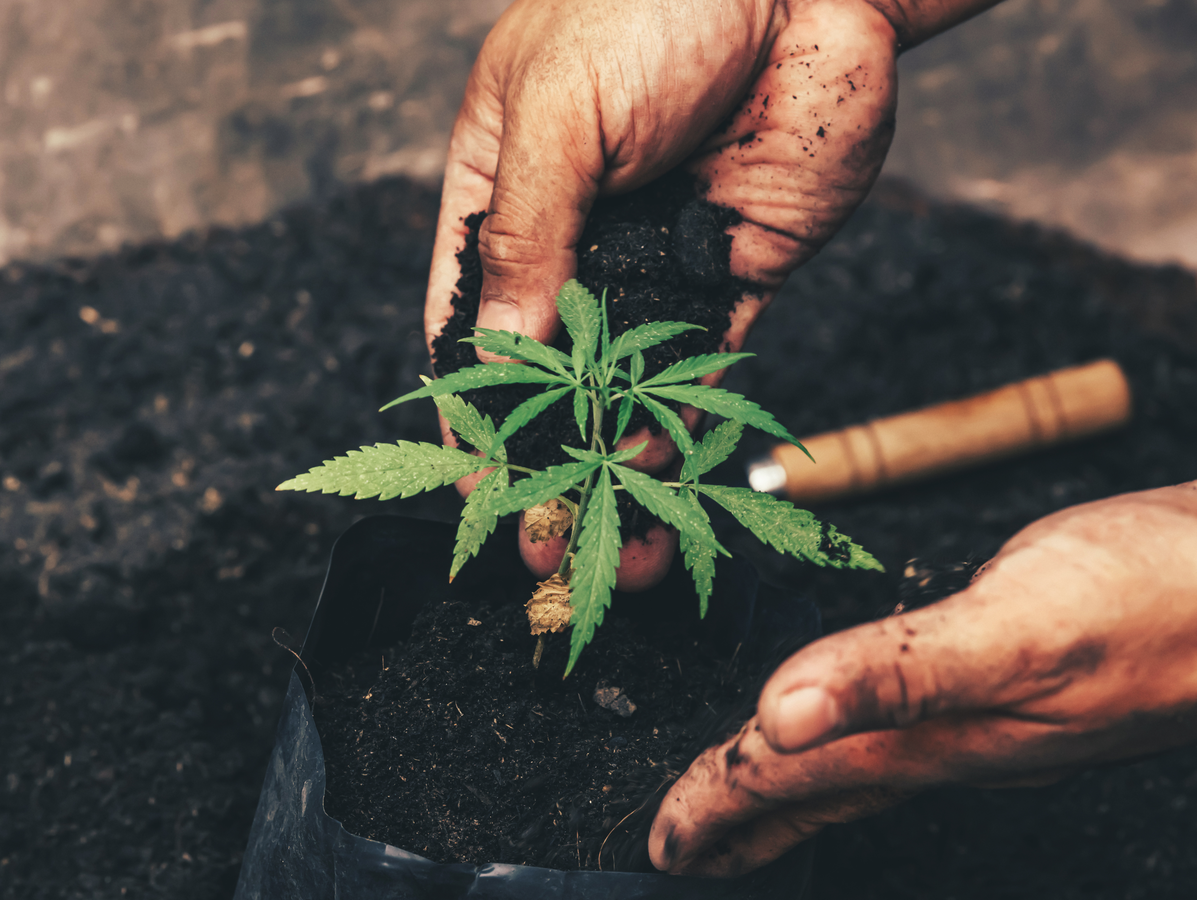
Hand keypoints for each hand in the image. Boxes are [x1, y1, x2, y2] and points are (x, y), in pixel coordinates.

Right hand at [423, 0, 947, 585]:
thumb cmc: (651, 3)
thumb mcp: (556, 114)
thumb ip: (524, 236)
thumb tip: (495, 357)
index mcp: (500, 198)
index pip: (466, 329)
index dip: (466, 418)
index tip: (470, 498)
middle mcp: (570, 245)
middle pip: (544, 380)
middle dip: (543, 465)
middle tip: (544, 550)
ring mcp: (652, 265)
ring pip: (622, 394)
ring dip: (616, 470)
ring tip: (614, 545)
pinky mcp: (731, 274)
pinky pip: (702, 372)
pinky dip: (685, 432)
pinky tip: (667, 482)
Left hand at [649, 475, 1196, 874]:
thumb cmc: (1167, 606)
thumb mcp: (1023, 626)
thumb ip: (898, 673)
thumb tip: (778, 713)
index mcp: (931, 737)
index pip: (792, 783)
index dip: (718, 808)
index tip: (661, 846)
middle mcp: (948, 738)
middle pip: (816, 790)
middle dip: (741, 817)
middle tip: (683, 845)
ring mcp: (983, 712)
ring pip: (857, 761)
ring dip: (791, 784)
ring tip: (747, 795)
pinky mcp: (1009, 670)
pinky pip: (903, 712)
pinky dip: (854, 722)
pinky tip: (860, 714)